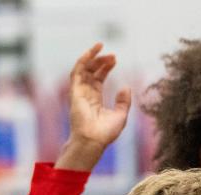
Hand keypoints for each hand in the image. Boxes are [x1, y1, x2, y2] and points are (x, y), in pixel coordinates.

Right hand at [55, 43, 131, 170]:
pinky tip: (92, 52)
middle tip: (113, 56)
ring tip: (102, 48)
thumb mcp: (120, 115)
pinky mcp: (75, 91)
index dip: (106, 68)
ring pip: (83, 69)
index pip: (98, 79)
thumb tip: (126, 87)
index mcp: (95, 100)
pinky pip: (76, 72)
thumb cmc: (105, 133)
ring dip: (92, 57)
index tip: (115, 60)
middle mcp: (85, 95)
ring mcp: (79, 92)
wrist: (93, 140)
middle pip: (91, 72)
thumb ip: (124, 101)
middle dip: (101, 61)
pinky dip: (83, 60)